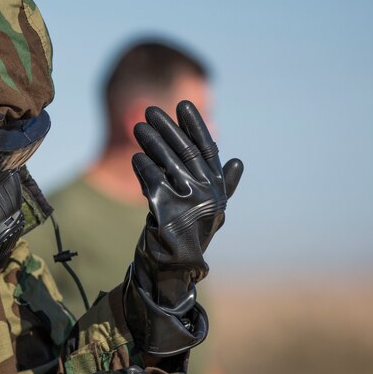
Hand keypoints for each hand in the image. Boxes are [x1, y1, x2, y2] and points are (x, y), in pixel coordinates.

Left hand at [131, 101, 242, 305]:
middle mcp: (206, 193)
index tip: (183, 105)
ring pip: (166, 162)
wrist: (175, 268)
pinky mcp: (166, 210)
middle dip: (168, 128)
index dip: (195, 125)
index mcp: (217, 189)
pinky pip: (152, 180)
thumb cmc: (192, 235)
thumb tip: (236, 161)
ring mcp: (187, 202)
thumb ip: (223, 185)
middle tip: (151, 110)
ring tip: (137, 126)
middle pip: (185, 151)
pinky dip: (143, 166)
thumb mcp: (212, 210)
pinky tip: (136, 156)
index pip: (207, 149)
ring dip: (151, 141)